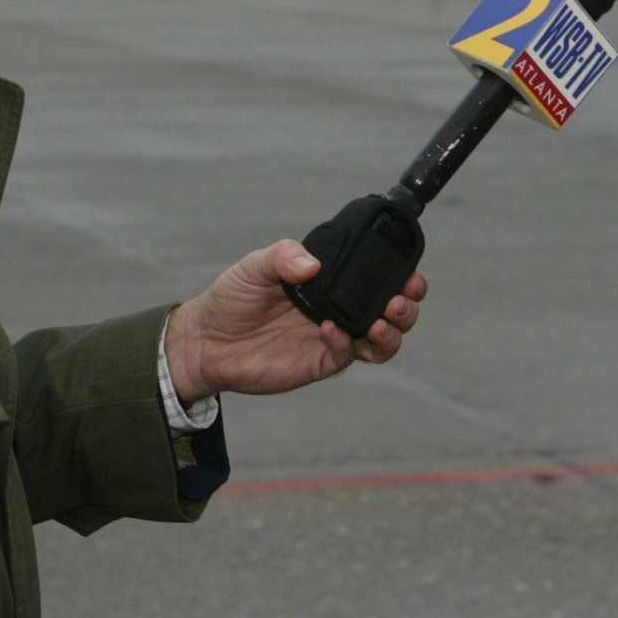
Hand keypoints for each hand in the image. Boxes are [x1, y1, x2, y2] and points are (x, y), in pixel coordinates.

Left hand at [165, 239, 425, 402]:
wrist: (207, 342)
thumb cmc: (232, 298)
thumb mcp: (254, 266)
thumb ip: (283, 256)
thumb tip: (312, 264)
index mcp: (331, 280)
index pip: (377, 276)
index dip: (401, 275)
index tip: (409, 272)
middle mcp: (340, 308)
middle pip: (393, 310)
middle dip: (408, 306)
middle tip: (401, 299)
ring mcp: (334, 336)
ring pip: (383, 339)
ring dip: (393, 331)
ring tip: (382, 321)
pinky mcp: (322, 361)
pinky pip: (349, 354)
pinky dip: (348, 342)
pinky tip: (331, 329)